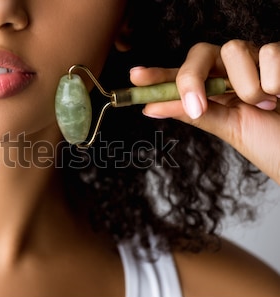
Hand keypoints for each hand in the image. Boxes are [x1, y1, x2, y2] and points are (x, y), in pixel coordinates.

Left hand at [131, 41, 279, 183]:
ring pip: (235, 49)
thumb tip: (150, 107)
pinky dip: (276, 81)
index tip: (135, 78)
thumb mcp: (229, 129)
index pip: (180, 77)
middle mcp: (232, 73)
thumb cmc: (271, 143)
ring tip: (267, 105)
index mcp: (214, 91)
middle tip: (200, 106)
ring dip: (248, 87)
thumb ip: (195, 114)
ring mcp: (258, 63)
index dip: (157, 75)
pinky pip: (270, 53)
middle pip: (200, 52)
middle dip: (192, 77)